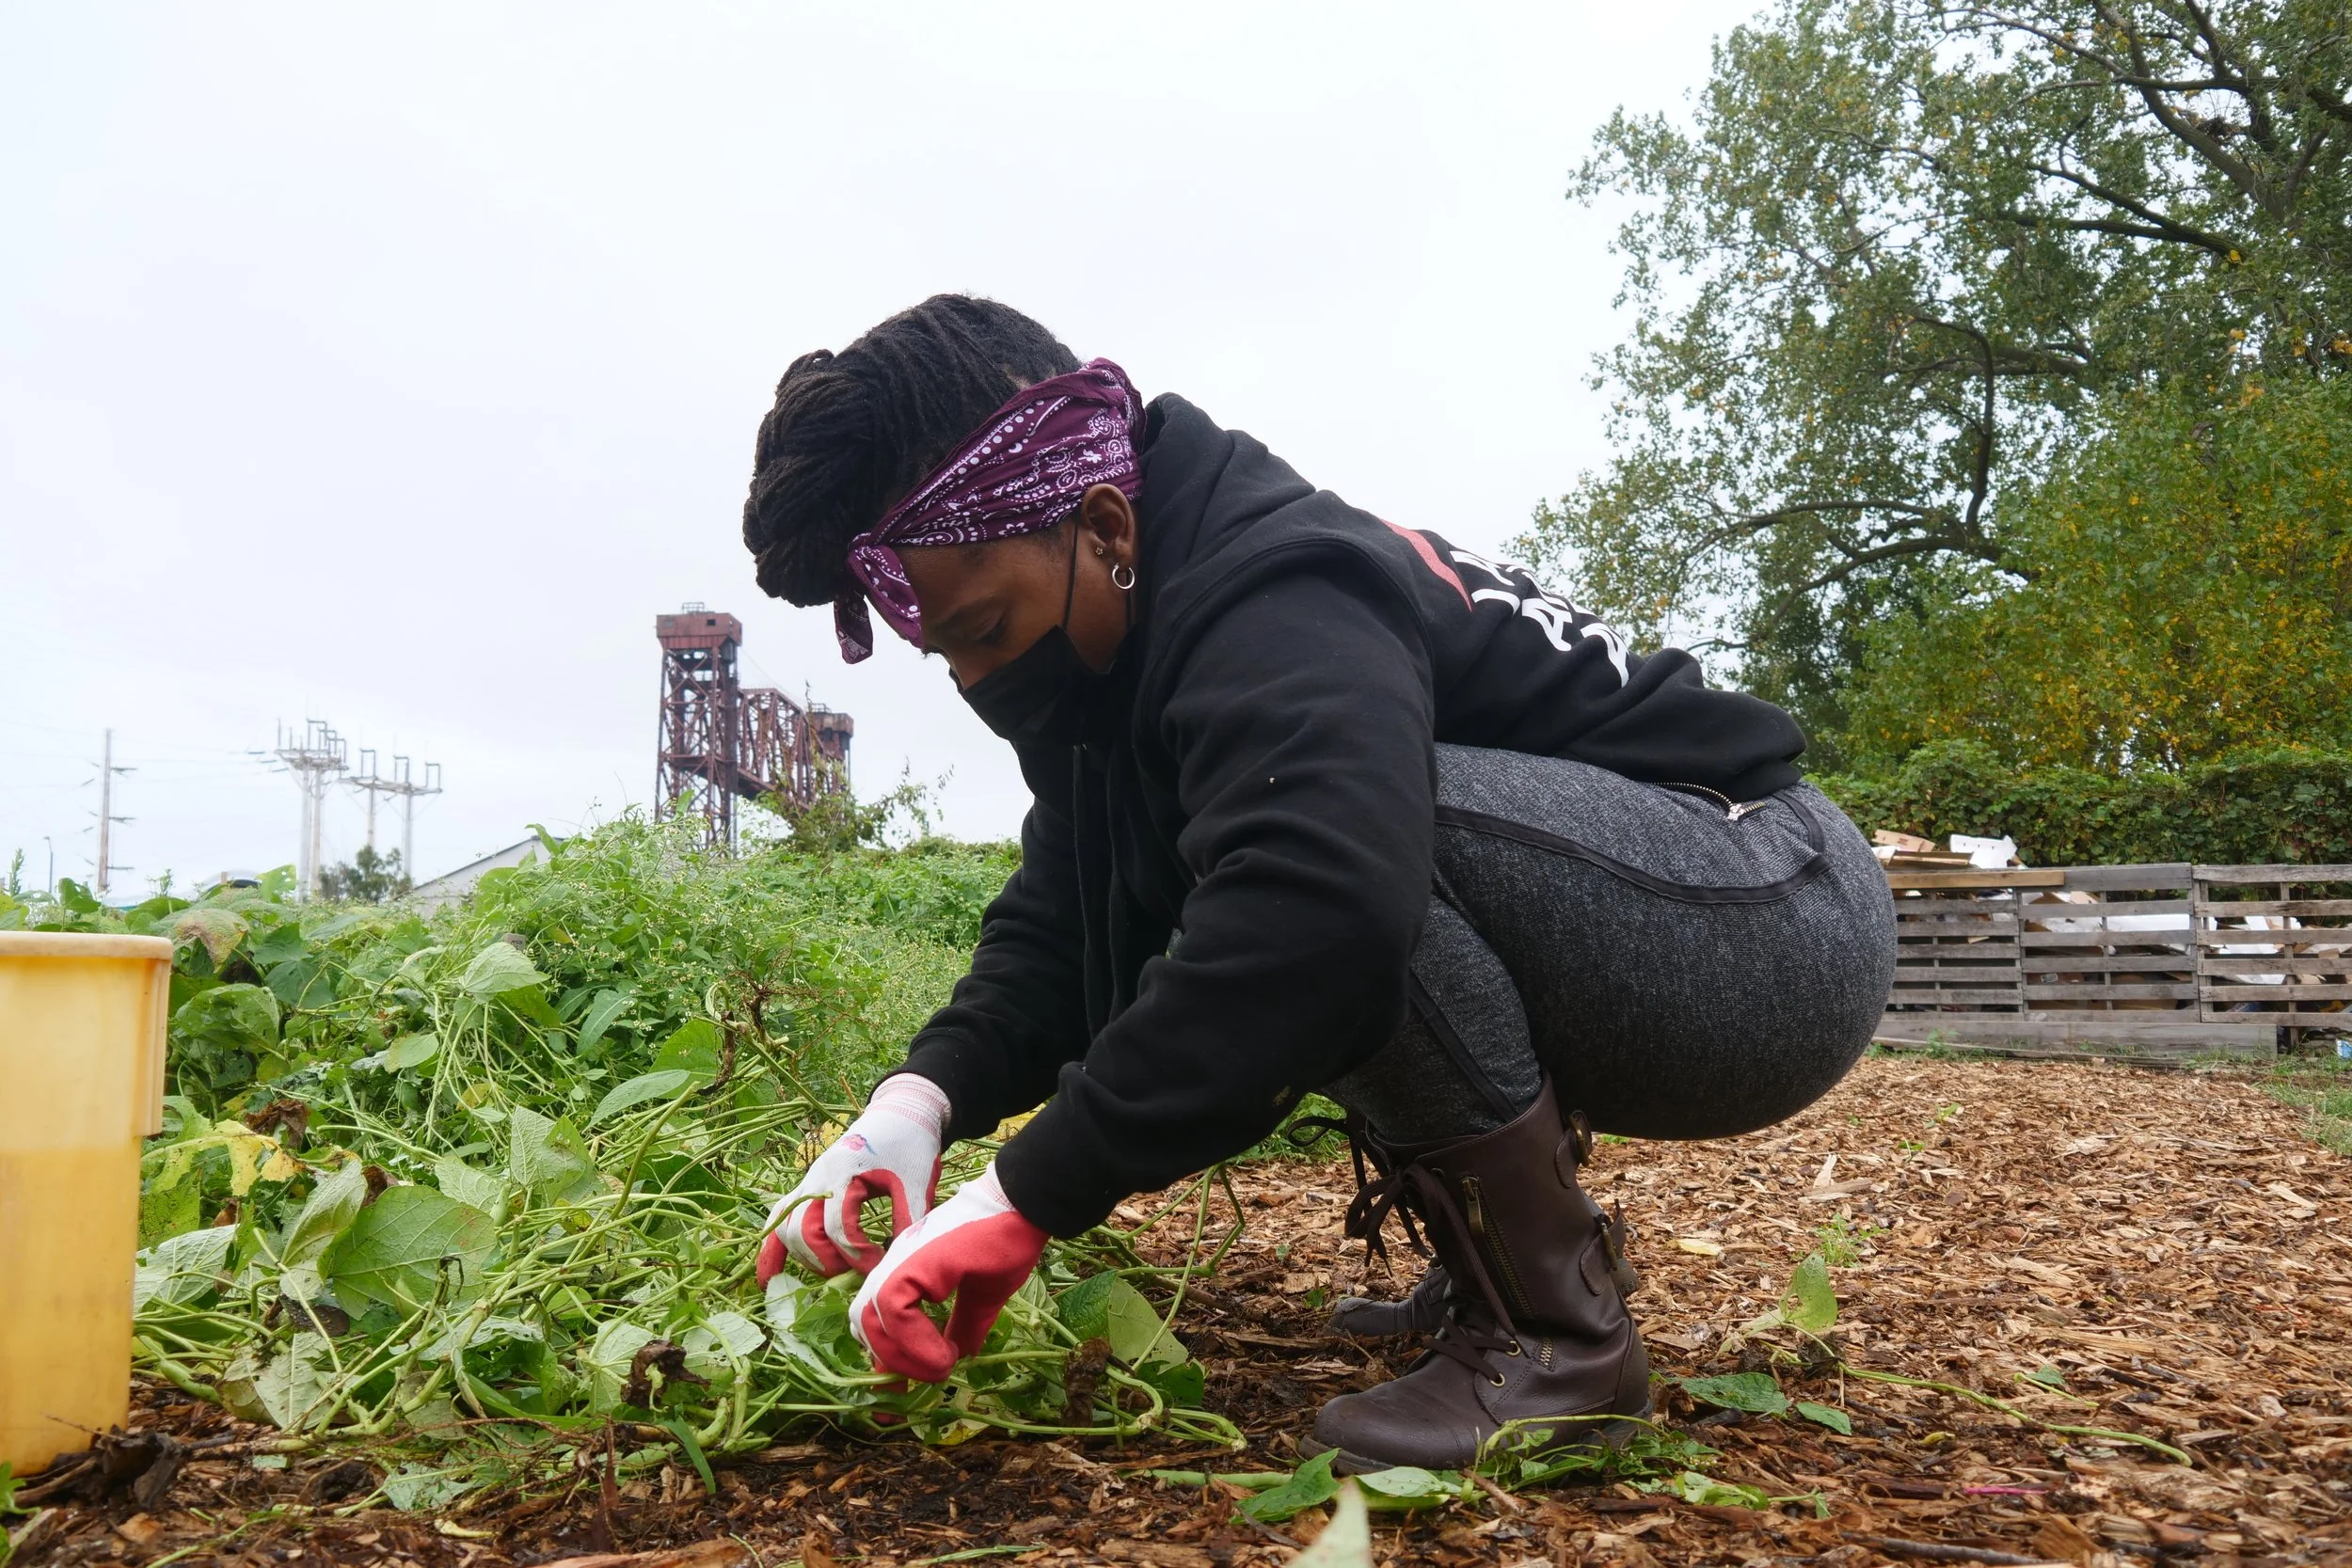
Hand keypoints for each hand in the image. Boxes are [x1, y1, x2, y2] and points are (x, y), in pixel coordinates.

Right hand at [757, 1075, 949, 1284]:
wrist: (899, 1114)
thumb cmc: (909, 1145)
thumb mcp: (915, 1181)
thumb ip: (908, 1218)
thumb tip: (899, 1263)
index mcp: (844, 1173)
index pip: (838, 1228)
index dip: (857, 1256)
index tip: (878, 1267)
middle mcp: (817, 1177)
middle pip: (804, 1231)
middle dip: (828, 1260)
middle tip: (857, 1271)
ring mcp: (808, 1182)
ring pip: (786, 1228)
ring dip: (806, 1256)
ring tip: (835, 1269)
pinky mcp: (807, 1187)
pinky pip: (780, 1218)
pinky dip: (773, 1248)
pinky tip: (768, 1277)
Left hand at [850, 1162, 1047, 1382]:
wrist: (1025, 1205)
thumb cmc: (1007, 1242)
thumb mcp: (983, 1296)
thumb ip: (964, 1325)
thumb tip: (957, 1356)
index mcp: (908, 1272)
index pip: (876, 1321)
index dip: (884, 1362)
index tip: (898, 1399)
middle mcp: (895, 1266)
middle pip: (863, 1324)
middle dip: (892, 1362)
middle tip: (930, 1377)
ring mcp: (902, 1261)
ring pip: (872, 1320)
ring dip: (903, 1356)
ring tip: (941, 1367)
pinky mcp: (917, 1261)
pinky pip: (895, 1309)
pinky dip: (914, 1341)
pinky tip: (945, 1355)